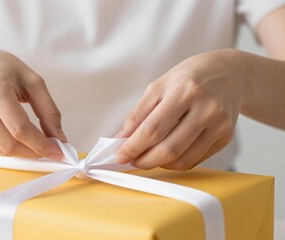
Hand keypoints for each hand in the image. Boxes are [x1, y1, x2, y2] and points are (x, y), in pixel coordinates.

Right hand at [0, 43, 65, 159]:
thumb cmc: (2, 68)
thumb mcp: (32, 80)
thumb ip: (49, 110)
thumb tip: (59, 138)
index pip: (20, 128)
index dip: (41, 145)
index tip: (58, 152)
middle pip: (9, 144)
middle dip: (34, 153)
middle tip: (50, 151)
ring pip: (1, 149)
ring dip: (24, 152)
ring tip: (37, 143)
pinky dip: (10, 145)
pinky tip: (17, 135)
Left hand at [115, 49, 247, 169]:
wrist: (230, 74)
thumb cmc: (189, 78)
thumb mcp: (159, 86)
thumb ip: (138, 113)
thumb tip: (121, 139)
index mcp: (185, 90)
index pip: (153, 129)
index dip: (133, 147)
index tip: (120, 156)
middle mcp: (206, 108)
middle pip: (169, 149)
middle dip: (144, 161)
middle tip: (132, 160)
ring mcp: (219, 124)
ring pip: (183, 160)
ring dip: (159, 164)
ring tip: (147, 157)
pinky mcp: (226, 137)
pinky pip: (195, 160)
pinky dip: (175, 162)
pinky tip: (166, 154)